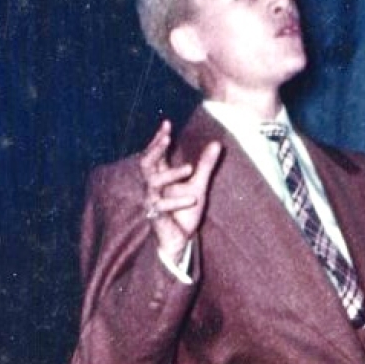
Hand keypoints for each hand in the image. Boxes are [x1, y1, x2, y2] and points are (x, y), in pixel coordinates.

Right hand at [138, 120, 221, 263]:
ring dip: (171, 173)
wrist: (179, 240)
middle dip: (155, 149)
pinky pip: (162, 206)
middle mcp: (153, 186)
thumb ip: (205, 165)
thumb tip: (217, 143)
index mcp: (161, 176)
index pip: (155, 153)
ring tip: (189, 168)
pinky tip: (193, 199)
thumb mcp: (199, 185)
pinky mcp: (155, 216)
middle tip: (168, 138)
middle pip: (146, 162)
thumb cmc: (185, 212)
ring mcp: (152, 200)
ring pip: (152, 181)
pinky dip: (178, 201)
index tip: (167, 123)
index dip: (159, 138)